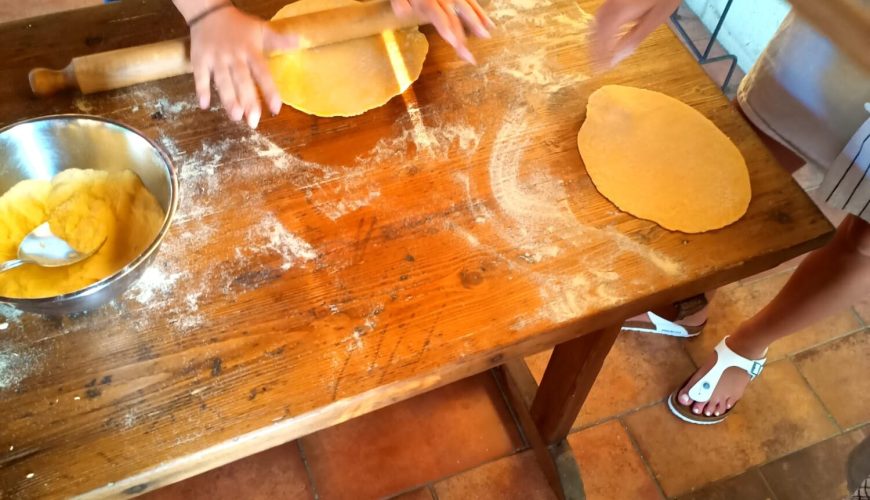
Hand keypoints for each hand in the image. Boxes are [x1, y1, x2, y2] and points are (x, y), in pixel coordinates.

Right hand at [189, 6, 296, 127]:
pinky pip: (199, 76)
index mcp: (251, 51)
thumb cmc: (239, 25)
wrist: (209, 11)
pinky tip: (204, 105)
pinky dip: (201, 90)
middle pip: (242, 81)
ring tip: (235, 116)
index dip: (269, 90)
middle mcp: (234, 56)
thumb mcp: (261, 29)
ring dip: (228, 99)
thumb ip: (279, 41)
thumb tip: (301, 41)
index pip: (262, 73)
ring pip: (222, 81)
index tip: (276, 108)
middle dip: (248, 101)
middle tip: (254, 121)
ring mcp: (216, 58)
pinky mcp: (199, 59)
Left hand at [391, 0, 493, 63]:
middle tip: (470, 58)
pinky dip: (480, 12)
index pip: (439, 16)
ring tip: (486, 36)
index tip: (455, 42)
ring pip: (467, 8)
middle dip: (462, 38)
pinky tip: (489, 24)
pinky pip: (470, 1)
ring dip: (477, 22)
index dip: (447, 28)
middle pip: (454, 18)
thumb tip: (404, 12)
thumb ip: (400, 1)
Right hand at [592, 0, 679, 69]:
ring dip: (593, 41)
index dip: (600, 57)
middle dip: (594, 51)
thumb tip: (619, 57)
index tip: (600, 70)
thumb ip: (635, 38)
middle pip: (595, 32)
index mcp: (619, 14)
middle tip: (596, 67)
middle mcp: (610, 7)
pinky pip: (599, 17)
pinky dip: (596, 30)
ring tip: (595, 56)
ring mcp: (609, 2)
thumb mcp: (654, 19)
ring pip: (594, 24)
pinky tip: (599, 37)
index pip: (603, 41)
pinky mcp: (612, 0)